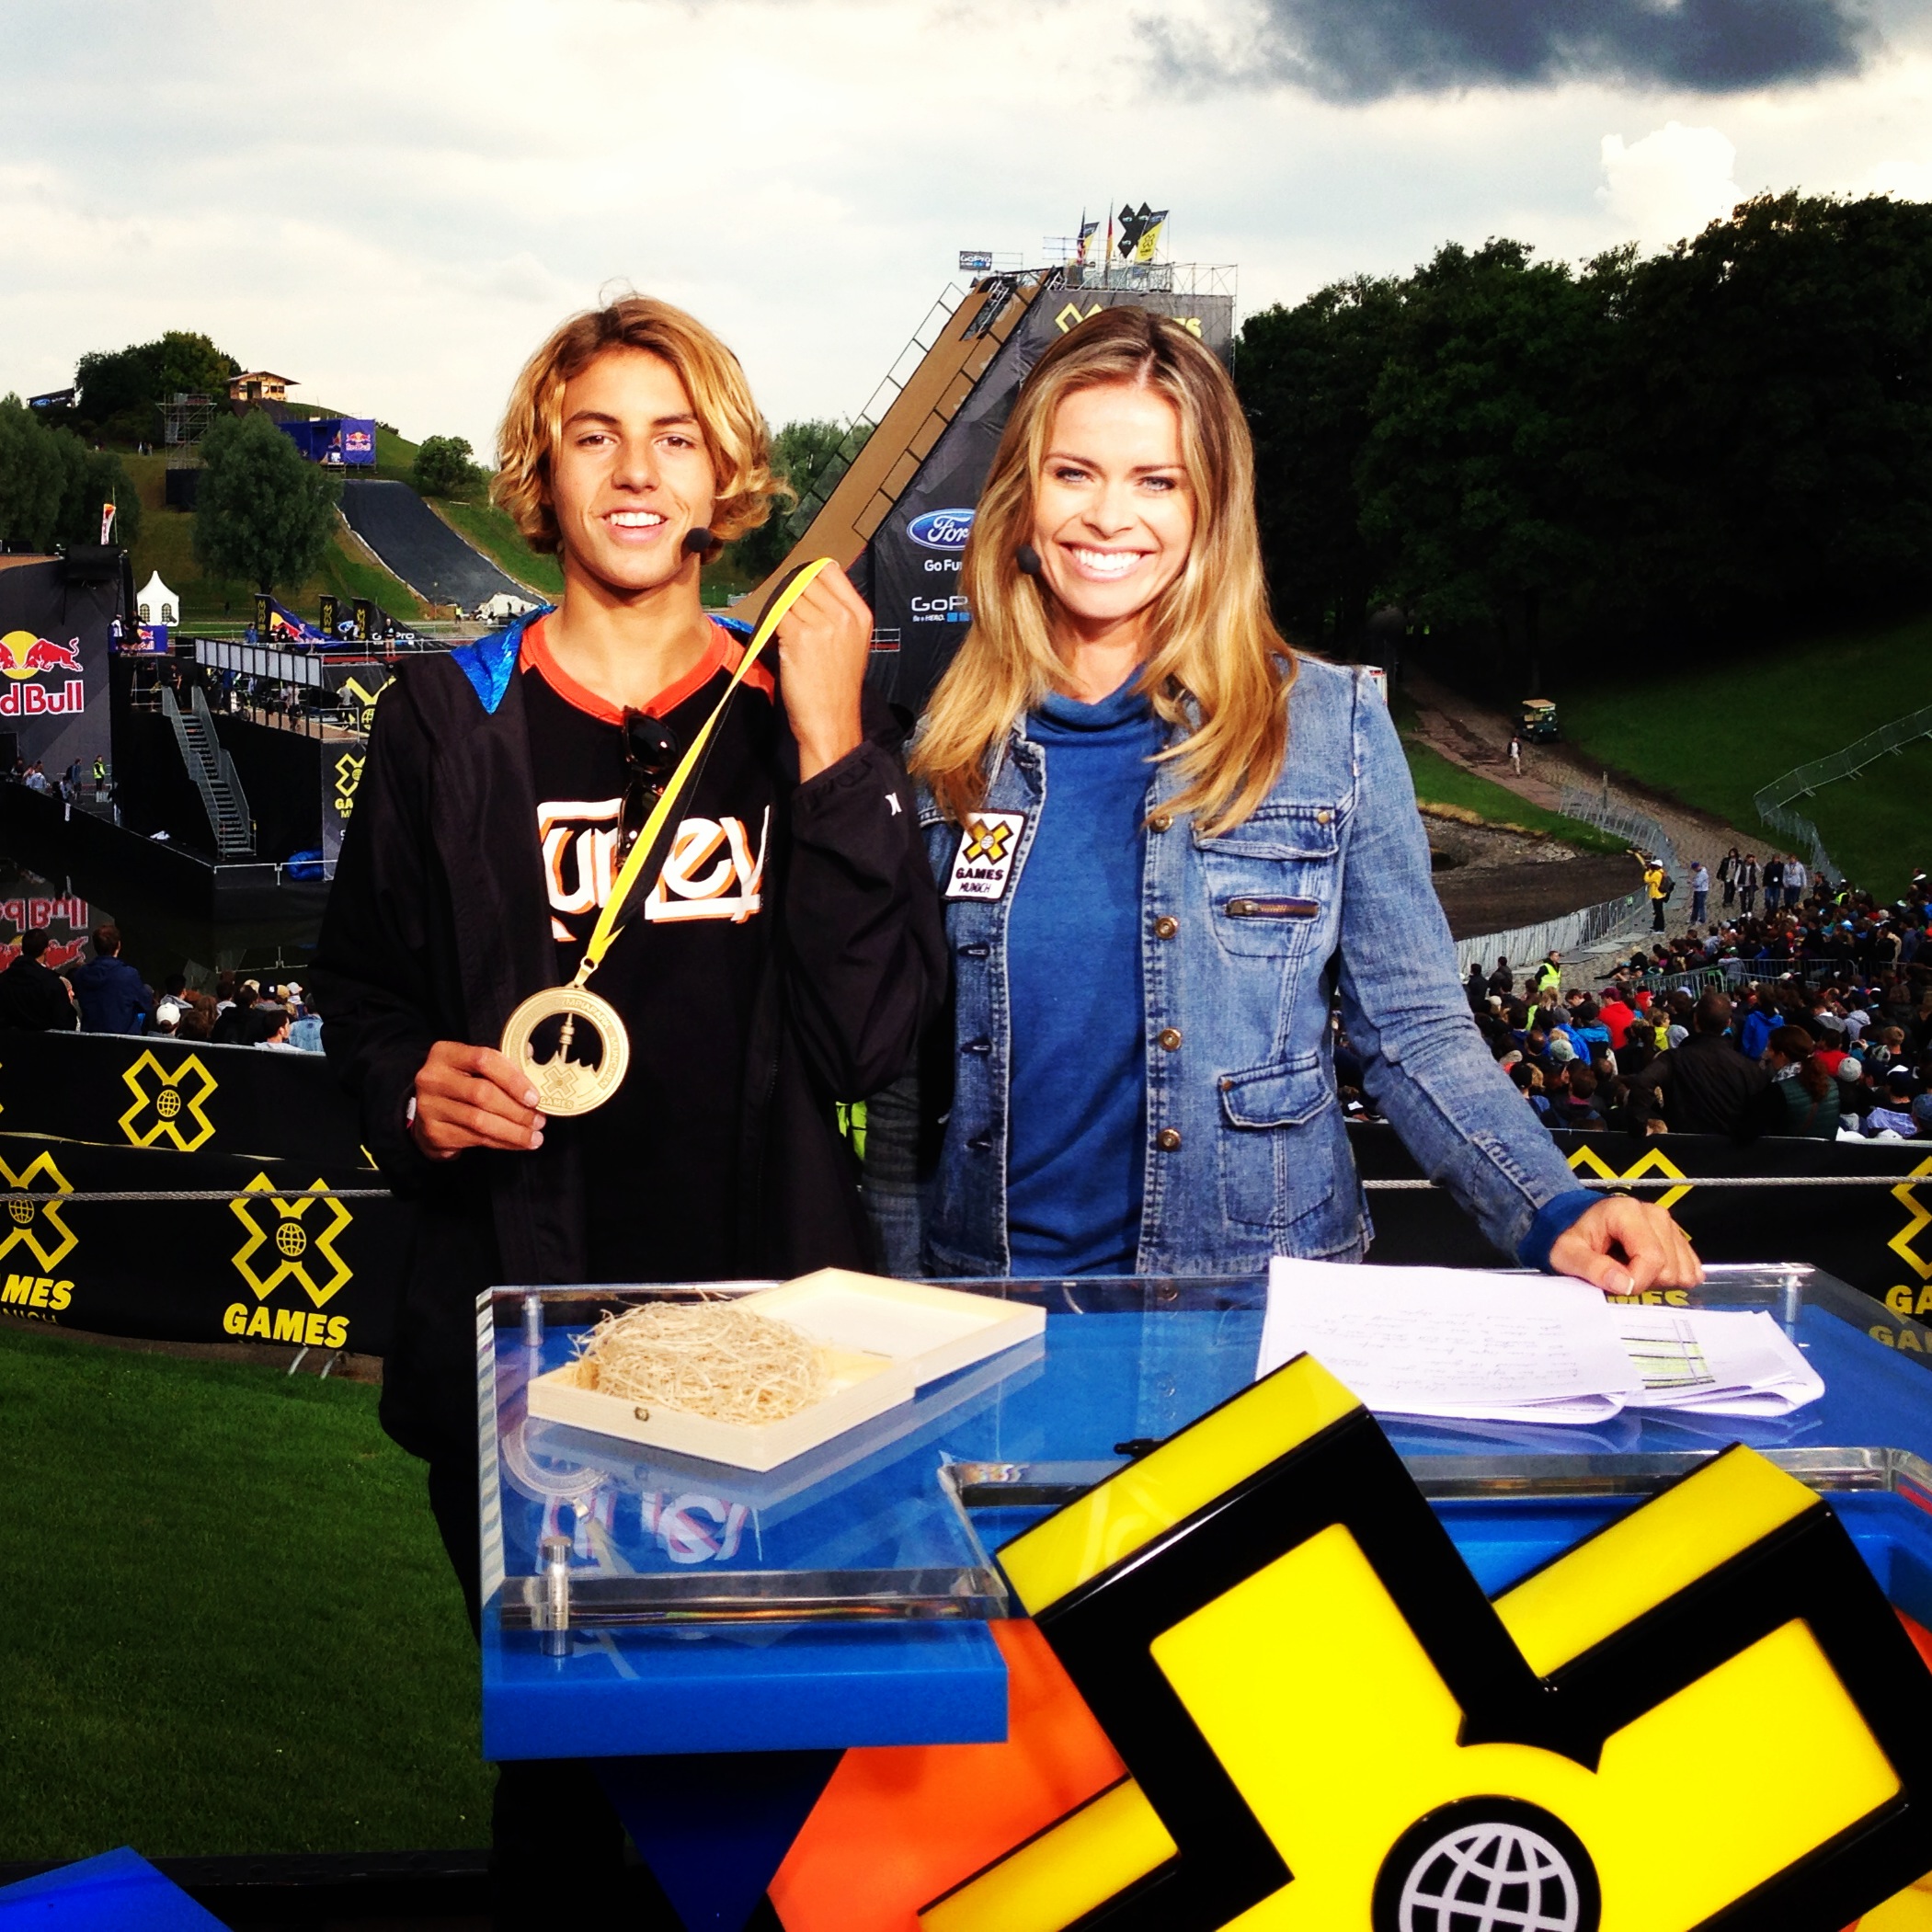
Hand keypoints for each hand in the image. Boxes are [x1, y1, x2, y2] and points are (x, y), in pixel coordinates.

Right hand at [410, 1041, 545, 1160]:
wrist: (428, 1115)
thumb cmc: (461, 1086)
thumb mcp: (474, 1067)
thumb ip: (502, 1063)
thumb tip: (534, 1062)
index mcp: (445, 1053)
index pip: (484, 1060)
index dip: (513, 1079)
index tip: (534, 1097)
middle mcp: (433, 1078)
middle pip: (482, 1093)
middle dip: (517, 1110)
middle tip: (539, 1120)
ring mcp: (430, 1106)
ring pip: (480, 1120)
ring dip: (513, 1131)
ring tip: (534, 1136)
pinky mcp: (434, 1132)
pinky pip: (475, 1139)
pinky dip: (502, 1142)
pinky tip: (518, 1143)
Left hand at [774, 561, 869, 780]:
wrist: (832, 722)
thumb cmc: (837, 688)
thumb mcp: (852, 643)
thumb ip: (836, 613)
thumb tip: (806, 585)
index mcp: (861, 614)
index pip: (829, 570)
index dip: (809, 577)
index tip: (801, 592)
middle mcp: (845, 615)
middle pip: (805, 581)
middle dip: (792, 596)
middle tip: (791, 620)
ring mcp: (822, 624)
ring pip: (788, 598)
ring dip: (781, 613)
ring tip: (788, 637)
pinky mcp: (799, 636)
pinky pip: (777, 615)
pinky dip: (773, 627)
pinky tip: (781, 645)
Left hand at [1549, 1196, 1701, 1296]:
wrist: (1572, 1223)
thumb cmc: (1569, 1237)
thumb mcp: (1568, 1254)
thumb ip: (1593, 1268)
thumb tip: (1625, 1285)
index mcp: (1627, 1212)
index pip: (1652, 1257)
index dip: (1639, 1281)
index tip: (1619, 1289)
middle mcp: (1653, 1214)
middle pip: (1670, 1266)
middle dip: (1647, 1282)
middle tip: (1621, 1277)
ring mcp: (1668, 1225)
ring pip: (1683, 1269)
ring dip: (1660, 1281)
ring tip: (1632, 1273)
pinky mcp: (1675, 1236)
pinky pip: (1690, 1267)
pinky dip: (1673, 1278)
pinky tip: (1651, 1275)